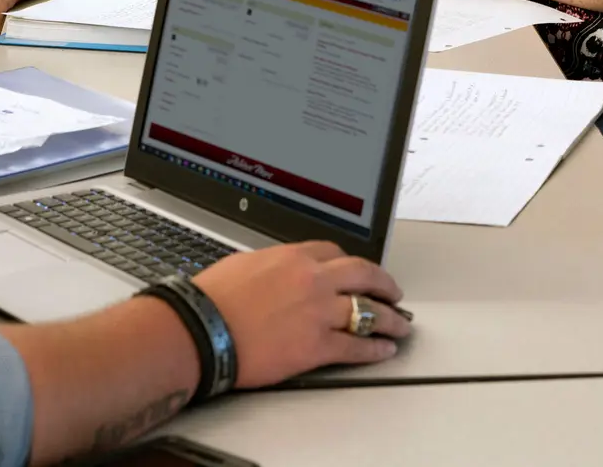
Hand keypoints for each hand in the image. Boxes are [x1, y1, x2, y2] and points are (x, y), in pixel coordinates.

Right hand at [194, 241, 409, 386]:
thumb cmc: (212, 298)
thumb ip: (271, 265)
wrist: (202, 328)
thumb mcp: (244, 264)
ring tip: (400, 324)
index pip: (334, 252)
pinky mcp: (317, 346)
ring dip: (390, 318)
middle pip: (362, 274)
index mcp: (292, 256)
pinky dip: (375, 349)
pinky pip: (356, 346)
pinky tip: (385, 350)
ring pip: (368, 311)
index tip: (357, 271)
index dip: (351, 263)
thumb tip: (278, 273)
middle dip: (384, 283)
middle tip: (393, 291)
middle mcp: (312, 279)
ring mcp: (318, 312)